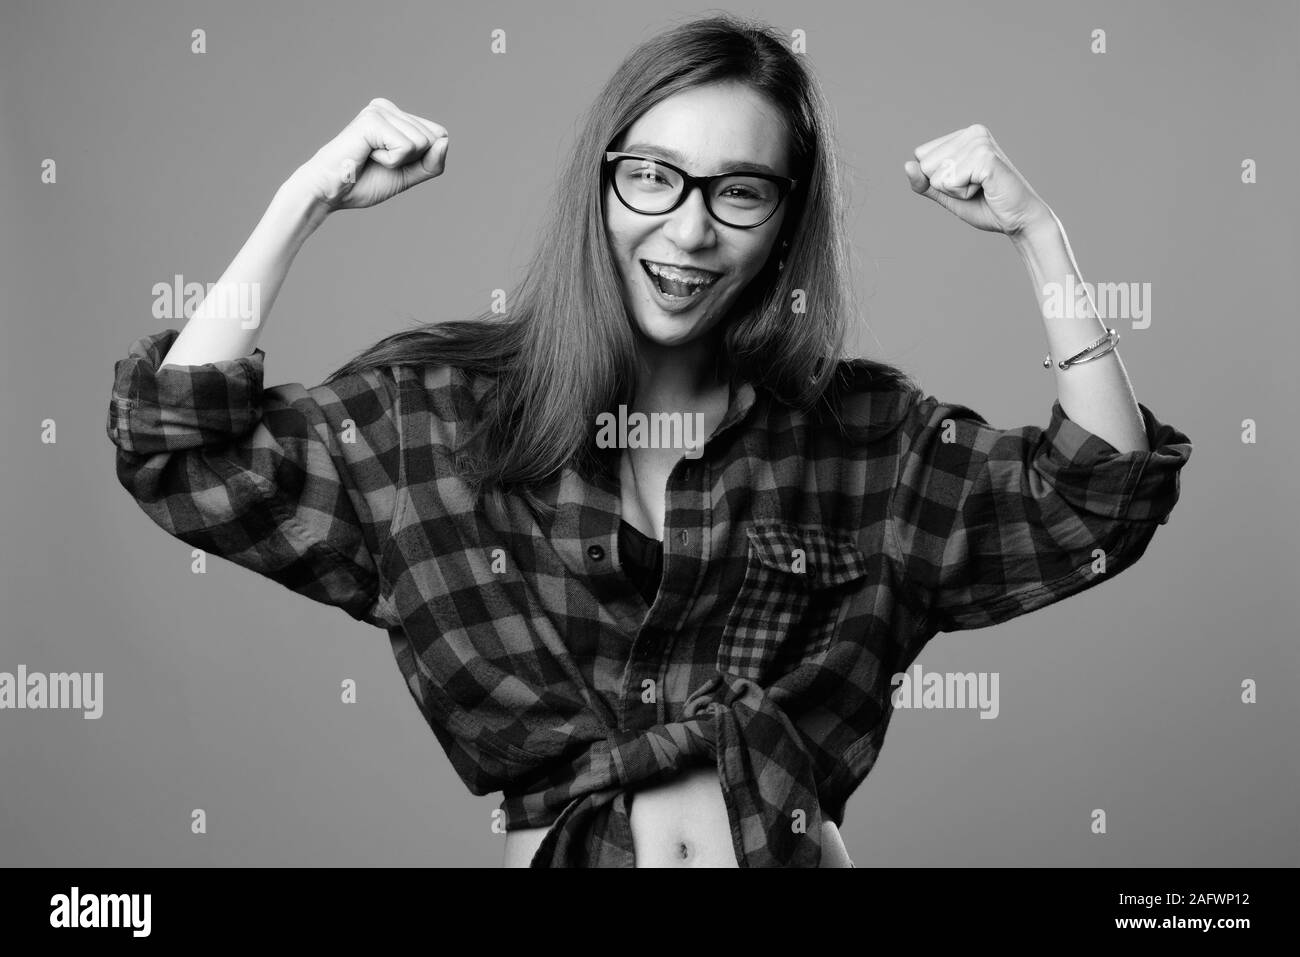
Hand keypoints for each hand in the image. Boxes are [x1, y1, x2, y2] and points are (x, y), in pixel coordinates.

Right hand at [290, 98, 448, 212]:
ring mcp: (379, 110)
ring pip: (423, 143)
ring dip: (400, 162)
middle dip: (412, 160)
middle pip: (434, 138)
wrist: (331, 193)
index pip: (439, 135)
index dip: (424, 160)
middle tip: (379, 162)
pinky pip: (406, 147)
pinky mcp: (372, 120)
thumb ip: (432, 163)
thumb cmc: (364, 182)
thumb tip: (445, 141)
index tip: (393, 163)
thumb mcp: (409, 175)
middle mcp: (387, 107)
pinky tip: (368, 156)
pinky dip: (391, 162)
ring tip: (372, 158)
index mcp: (396, 116)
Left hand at [904, 124, 1052, 236]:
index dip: (938, 179)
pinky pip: (950, 181)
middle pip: (926, 165)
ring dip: (956, 191)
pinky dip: (963, 194)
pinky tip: (985, 189)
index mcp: (964, 135)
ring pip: (937, 175)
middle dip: (946, 186)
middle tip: (975, 188)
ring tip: (981, 188)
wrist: (1018, 220)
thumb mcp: (946, 194)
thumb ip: (924, 182)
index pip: (922, 156)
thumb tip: (907, 165)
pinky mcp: (985, 156)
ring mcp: (980, 142)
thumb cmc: (985, 206)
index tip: (966, 182)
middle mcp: (973, 132)